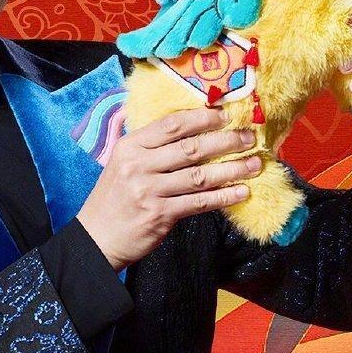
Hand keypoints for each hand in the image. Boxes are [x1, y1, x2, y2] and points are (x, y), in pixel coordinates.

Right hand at [76, 108, 262, 268]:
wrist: (97, 237)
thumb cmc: (116, 197)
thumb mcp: (123, 163)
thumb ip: (152, 147)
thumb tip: (193, 130)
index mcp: (130, 146)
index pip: (172, 124)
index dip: (203, 118)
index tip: (227, 115)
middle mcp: (138, 165)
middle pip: (191, 148)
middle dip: (226, 141)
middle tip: (250, 137)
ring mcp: (149, 190)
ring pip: (200, 175)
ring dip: (232, 169)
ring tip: (254, 164)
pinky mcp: (160, 214)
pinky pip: (199, 202)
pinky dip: (223, 197)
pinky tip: (241, 192)